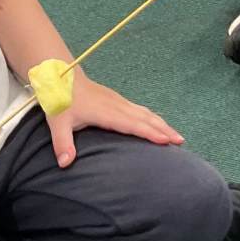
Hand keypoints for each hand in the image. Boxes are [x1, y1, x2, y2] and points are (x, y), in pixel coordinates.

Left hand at [46, 72, 182, 168]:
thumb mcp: (58, 122)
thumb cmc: (61, 99)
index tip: (166, 141)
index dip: (149, 132)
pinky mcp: (118, 100)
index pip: (132, 124)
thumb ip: (63, 143)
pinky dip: (154, 118)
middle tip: (181, 141)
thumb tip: (65, 163)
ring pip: (146, 113)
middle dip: (164, 130)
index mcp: (106, 112)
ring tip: (176, 136)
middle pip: (146, 118)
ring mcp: (119, 102)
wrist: (62, 77)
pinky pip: (141, 110)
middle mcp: (117, 106)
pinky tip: (159, 124)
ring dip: (162, 124)